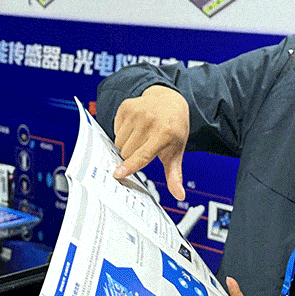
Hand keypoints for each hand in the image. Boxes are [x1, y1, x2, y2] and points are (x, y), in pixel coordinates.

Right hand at [112, 85, 189, 200]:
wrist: (170, 100)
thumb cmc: (173, 129)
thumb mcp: (176, 152)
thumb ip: (175, 175)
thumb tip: (179, 195)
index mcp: (164, 134)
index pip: (143, 155)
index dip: (130, 166)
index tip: (118, 174)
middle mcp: (149, 121)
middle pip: (127, 153)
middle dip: (132, 155)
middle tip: (144, 146)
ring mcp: (137, 112)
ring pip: (119, 143)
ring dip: (126, 144)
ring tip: (140, 136)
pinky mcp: (126, 107)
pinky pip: (115, 130)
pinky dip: (122, 132)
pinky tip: (135, 126)